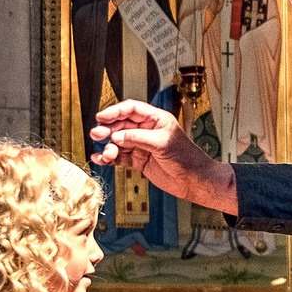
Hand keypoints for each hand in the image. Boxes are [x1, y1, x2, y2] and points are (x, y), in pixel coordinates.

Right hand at [88, 102, 237, 215]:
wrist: (194, 181)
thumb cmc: (186, 158)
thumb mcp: (161, 144)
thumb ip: (137, 138)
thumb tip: (116, 136)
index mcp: (156, 119)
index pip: (131, 110)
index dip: (115, 112)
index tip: (102, 117)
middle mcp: (147, 130)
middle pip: (122, 125)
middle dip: (108, 129)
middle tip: (97, 134)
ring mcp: (142, 146)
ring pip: (119, 142)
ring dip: (109, 147)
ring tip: (106, 153)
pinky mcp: (139, 160)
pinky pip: (121, 157)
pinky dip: (110, 158)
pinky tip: (101, 159)